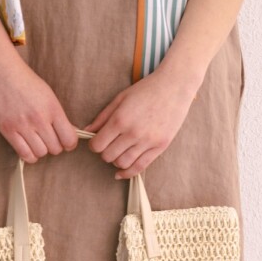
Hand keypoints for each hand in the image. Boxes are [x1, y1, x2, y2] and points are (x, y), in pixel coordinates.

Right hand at [0, 47, 79, 163]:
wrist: (2, 72)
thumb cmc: (27, 81)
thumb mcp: (49, 95)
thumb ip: (58, 115)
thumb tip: (69, 134)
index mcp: (53, 109)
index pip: (69, 139)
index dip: (70, 143)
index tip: (66, 141)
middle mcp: (39, 119)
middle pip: (55, 148)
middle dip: (56, 146)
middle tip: (50, 139)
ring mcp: (22, 126)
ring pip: (41, 153)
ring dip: (42, 150)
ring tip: (38, 141)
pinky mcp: (8, 130)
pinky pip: (24, 154)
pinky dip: (30, 155)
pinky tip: (29, 146)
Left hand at [82, 62, 197, 177]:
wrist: (174, 87)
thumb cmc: (145, 90)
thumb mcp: (120, 98)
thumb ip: (103, 117)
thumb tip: (87, 130)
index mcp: (120, 119)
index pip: (98, 145)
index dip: (94, 145)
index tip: (97, 141)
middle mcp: (133, 133)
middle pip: (108, 156)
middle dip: (104, 152)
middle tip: (109, 145)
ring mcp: (148, 141)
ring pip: (123, 163)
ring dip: (116, 161)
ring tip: (118, 152)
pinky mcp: (160, 147)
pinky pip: (140, 167)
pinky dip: (128, 173)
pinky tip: (121, 173)